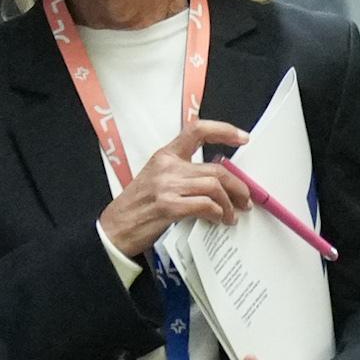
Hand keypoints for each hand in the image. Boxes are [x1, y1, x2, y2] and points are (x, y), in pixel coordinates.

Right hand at [96, 116, 252, 261]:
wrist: (114, 229)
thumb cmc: (136, 207)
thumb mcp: (156, 180)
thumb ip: (183, 175)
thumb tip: (217, 182)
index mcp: (164, 156)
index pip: (197, 131)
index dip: (223, 130)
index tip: (242, 137)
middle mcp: (167, 167)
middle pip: (215, 169)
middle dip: (238, 186)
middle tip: (245, 199)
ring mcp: (167, 186)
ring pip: (214, 187)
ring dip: (230, 204)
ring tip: (232, 215)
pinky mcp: (169, 206)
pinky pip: (206, 205)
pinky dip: (217, 213)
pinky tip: (218, 220)